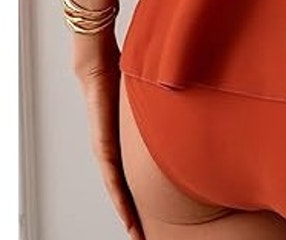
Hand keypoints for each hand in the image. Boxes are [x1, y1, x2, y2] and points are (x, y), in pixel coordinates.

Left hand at [73, 31, 144, 239]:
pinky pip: (112, 177)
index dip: (142, 193)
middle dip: (135, 212)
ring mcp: (106, 147)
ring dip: (126, 213)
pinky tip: (127, 216)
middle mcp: (114, 147)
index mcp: (125, 138)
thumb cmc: (124, 70)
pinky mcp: (102, 144)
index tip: (151, 211)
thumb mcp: (151, 90)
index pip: (136, 171)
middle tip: (145, 233)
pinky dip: (119, 198)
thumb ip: (164, 97)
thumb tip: (189, 91)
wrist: (97, 62)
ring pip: (118, 189)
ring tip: (137, 233)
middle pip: (126, 187)